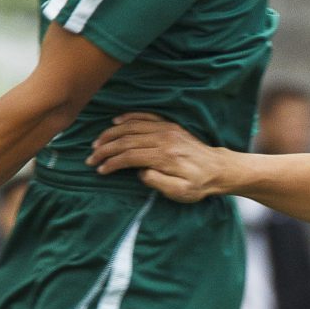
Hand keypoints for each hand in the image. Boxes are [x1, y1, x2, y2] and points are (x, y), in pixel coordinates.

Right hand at [87, 113, 231, 201]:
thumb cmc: (199, 184)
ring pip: (132, 126)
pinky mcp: (169, 125)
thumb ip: (158, 183)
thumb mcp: (180, 192)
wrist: (218, 169)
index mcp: (164, 156)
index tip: (100, 170)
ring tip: (97, 143)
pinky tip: (116, 121)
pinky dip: (128, 117)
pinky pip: (145, 116)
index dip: (112, 163)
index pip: (130, 156)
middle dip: (105, 149)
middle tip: (91, 158)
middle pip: (126, 140)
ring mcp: (166, 129)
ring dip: (112, 133)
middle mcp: (164, 138)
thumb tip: (139, 173)